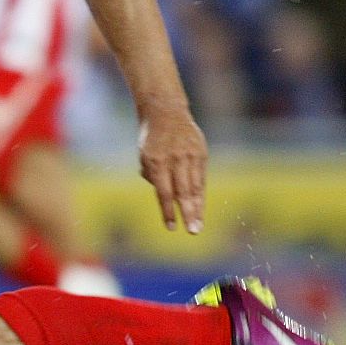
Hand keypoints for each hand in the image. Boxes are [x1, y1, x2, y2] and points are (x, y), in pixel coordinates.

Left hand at [138, 106, 207, 233]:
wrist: (166, 112)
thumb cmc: (151, 139)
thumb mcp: (144, 155)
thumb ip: (152, 175)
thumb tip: (164, 197)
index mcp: (156, 161)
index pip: (163, 192)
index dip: (167, 211)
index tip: (170, 227)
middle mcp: (174, 159)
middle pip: (183, 192)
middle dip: (187, 214)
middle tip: (192, 232)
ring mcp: (190, 155)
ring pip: (195, 186)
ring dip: (197, 208)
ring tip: (198, 225)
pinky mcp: (201, 153)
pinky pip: (201, 177)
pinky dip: (200, 194)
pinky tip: (200, 208)